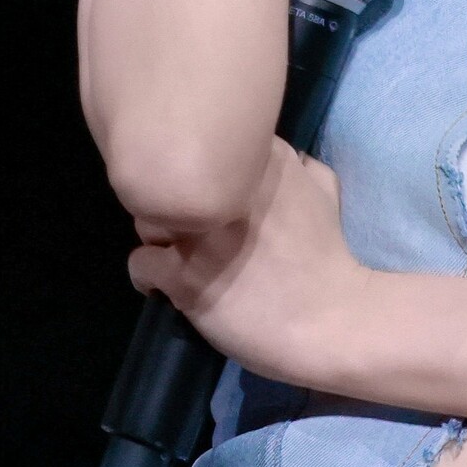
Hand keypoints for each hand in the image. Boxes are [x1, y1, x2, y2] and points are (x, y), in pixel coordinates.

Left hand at [127, 137, 366, 391]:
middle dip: (176, 204)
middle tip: (191, 232)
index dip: (202, 175)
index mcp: (257, 161)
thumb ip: (298, 165)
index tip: (211, 197)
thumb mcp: (325, 190)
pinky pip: (140, 263)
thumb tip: (283, 160)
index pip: (203, 149)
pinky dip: (148, 277)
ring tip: (175, 259)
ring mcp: (199, 232)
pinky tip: (166, 288)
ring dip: (159, 238)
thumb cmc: (326, 255)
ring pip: (147, 220)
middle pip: (168, 181)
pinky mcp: (182, 275)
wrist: (327, 317)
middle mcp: (221, 190)